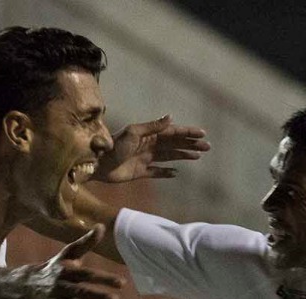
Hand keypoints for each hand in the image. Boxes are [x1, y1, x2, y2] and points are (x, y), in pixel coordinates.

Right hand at [26, 226, 123, 298]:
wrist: (27, 285)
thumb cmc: (55, 268)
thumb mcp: (68, 254)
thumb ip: (86, 243)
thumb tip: (102, 226)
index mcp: (66, 271)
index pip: (87, 274)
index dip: (104, 278)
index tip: (122, 283)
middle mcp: (60, 286)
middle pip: (80, 291)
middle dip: (97, 295)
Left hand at [95, 115, 209, 182]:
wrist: (98, 164)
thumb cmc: (114, 146)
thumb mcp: (133, 132)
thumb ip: (153, 126)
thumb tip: (171, 117)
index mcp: (148, 134)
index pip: (172, 132)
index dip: (188, 132)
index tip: (202, 134)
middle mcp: (149, 145)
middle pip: (174, 144)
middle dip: (190, 144)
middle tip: (207, 147)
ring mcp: (145, 159)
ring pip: (169, 156)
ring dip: (183, 155)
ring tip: (197, 156)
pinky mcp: (140, 172)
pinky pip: (157, 172)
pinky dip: (166, 173)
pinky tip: (176, 173)